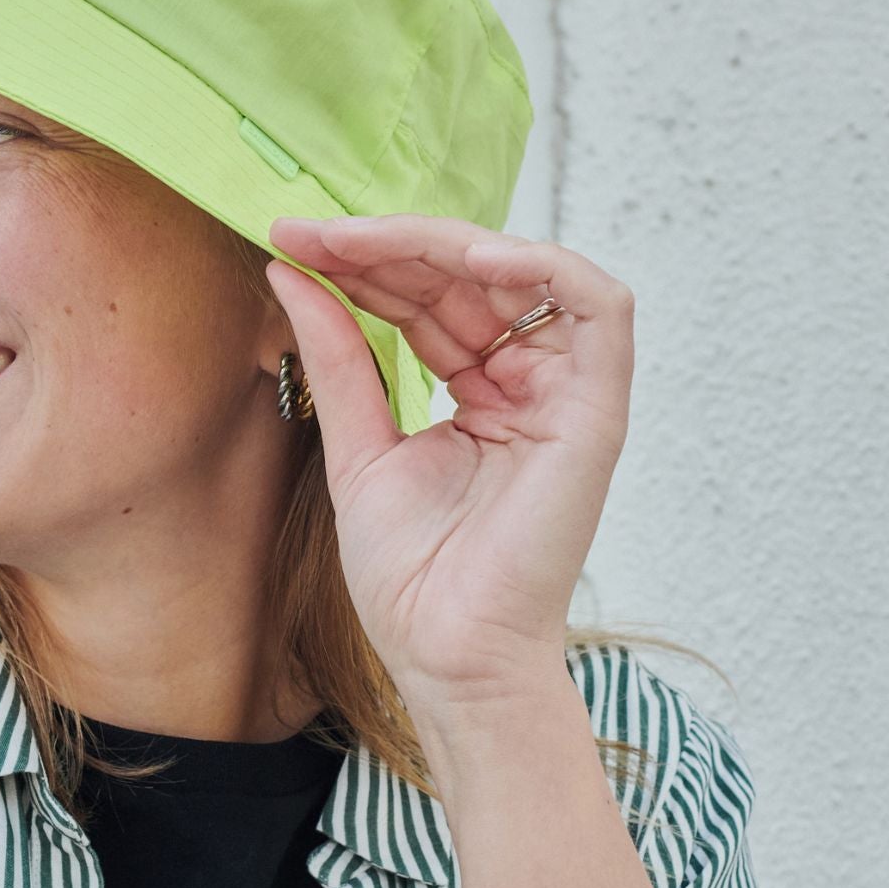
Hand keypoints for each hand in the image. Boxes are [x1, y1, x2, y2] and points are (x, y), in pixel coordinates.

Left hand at [264, 214, 634, 701]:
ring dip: (444, 245)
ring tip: (366, 239)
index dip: (365, 263)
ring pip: (524, 275)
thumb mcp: (357, 446)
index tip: (293, 240)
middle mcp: (527, 385)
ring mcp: (567, 393)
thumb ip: (336, 357)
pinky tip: (470, 258)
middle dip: (389, 245)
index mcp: (479, 394)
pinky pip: (599, 307)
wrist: (448, 656)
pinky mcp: (598, 410)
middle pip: (469, 279)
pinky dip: (544, 266)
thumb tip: (289, 271)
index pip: (428, 299)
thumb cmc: (412, 579)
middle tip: (314, 231)